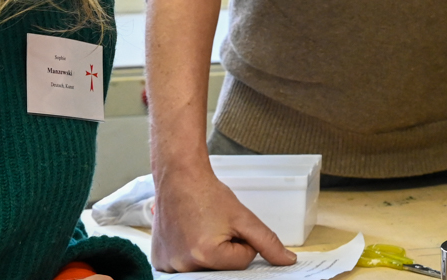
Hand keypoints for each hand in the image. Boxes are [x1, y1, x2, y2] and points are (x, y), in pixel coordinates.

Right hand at [151, 163, 295, 271]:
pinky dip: (189, 254)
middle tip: (213, 227)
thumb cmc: (208, 194)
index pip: (242, 262)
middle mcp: (185, 265)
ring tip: (198, 229)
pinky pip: (185, 267)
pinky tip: (187, 235)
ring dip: (207, 252)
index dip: (242, 242)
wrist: (179, 178)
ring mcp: (169, 265)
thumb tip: (288, 261)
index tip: (229, 226)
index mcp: (207, 255)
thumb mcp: (243, 217)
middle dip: (224, 250)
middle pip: (222, 268)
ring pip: (205, 267)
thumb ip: (267, 241)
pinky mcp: (159, 262)